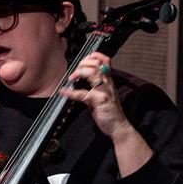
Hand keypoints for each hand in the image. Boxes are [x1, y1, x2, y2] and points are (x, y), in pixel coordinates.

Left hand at [61, 52, 152, 175]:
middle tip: (74, 73)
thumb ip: (93, 87)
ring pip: (92, 73)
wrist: (118, 127)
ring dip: (78, 72)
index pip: (104, 60)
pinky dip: (71, 92)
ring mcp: (104, 91)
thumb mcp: (102, 96)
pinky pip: (83, 94)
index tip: (82, 61)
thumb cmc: (109, 112)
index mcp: (108, 81)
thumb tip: (79, 81)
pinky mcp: (99, 101)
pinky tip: (64, 92)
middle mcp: (107, 83)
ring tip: (70, 79)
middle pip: (97, 63)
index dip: (93, 56)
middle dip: (83, 63)